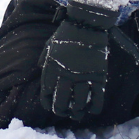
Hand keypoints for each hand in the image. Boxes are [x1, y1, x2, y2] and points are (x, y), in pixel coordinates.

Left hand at [39, 0, 118, 121]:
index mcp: (53, 68)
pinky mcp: (99, 76)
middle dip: (61, 110)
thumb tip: (40, 69)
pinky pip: (97, 98)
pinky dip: (94, 107)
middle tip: (63, 113)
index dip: (47, 102)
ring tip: (76, 114)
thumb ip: (45, 59)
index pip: (47, 92)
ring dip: (77, 112)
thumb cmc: (66, 33)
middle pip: (62, 102)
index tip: (49, 106)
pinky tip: (92, 110)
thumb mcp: (50, 45)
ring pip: (79, 103)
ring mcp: (83, 76)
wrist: (86, 24)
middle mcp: (67, 74)